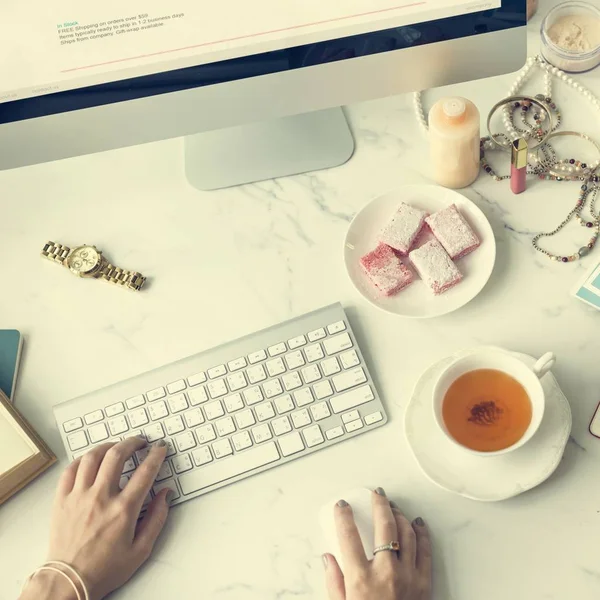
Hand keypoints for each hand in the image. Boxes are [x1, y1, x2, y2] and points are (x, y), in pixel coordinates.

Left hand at [21, 437, 171, 599]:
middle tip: (139, 442)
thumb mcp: (141, 550)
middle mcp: (101, 498)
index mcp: (123, 510)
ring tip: (116, 447)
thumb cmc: (104, 569)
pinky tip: (90, 461)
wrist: (69, 582)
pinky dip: (82, 460)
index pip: (145, 471)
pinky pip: (70, 470)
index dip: (156, 455)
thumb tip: (165, 495)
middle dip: (132, 442)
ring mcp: (79, 497)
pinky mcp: (62, 500)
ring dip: (108, 447)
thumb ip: (157, 519)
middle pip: (117, 455)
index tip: (160, 449)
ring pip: (92, 457)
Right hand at [323, 488, 431, 599]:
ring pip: (407, 533)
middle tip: (376, 494)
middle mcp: (386, 574)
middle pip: (385, 526)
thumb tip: (328, 558)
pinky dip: (422, 533)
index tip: (342, 506)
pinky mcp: (424, 584)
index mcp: (360, 579)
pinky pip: (426, 550)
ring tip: (393, 507)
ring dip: (399, 516)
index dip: (343, 515)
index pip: (348, 535)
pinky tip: (417, 523)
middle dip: (379, 504)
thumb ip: (334, 582)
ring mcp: (408, 578)